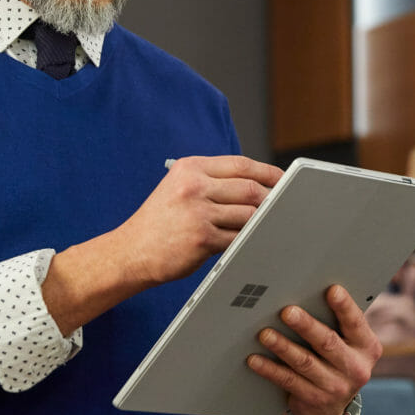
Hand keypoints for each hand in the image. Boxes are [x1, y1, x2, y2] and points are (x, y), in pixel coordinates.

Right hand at [115, 155, 280, 286]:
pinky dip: (248, 241)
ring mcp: (197, 212)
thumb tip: (257, 186)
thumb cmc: (160, 221)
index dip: (267, 172)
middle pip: (248, 188)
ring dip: (260, 222)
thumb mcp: (179, 188)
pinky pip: (237, 238)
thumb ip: (212, 182)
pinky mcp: (201, 238)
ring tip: (265, 226)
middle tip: (282, 206)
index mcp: (190, 168)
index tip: (282, 179)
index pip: (240, 164)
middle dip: (269, 199)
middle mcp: (193, 186)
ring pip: (248, 214)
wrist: (131, 251)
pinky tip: (250, 242)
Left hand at [248, 285, 380, 414]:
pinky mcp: (314, 400)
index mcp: (366, 347)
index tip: (332, 290)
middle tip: (287, 311)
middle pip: (327, 342)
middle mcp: (355, 368)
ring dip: (283, 346)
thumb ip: (337, 325)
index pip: (355, 323)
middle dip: (306, 325)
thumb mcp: (347, 346)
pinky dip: (270, 369)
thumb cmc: (336, 362)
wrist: (331, 408)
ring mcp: (336, 387)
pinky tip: (255, 359)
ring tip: (265, 334)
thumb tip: (306, 295)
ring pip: (304, 362)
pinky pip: (288, 381)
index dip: (345, 306)